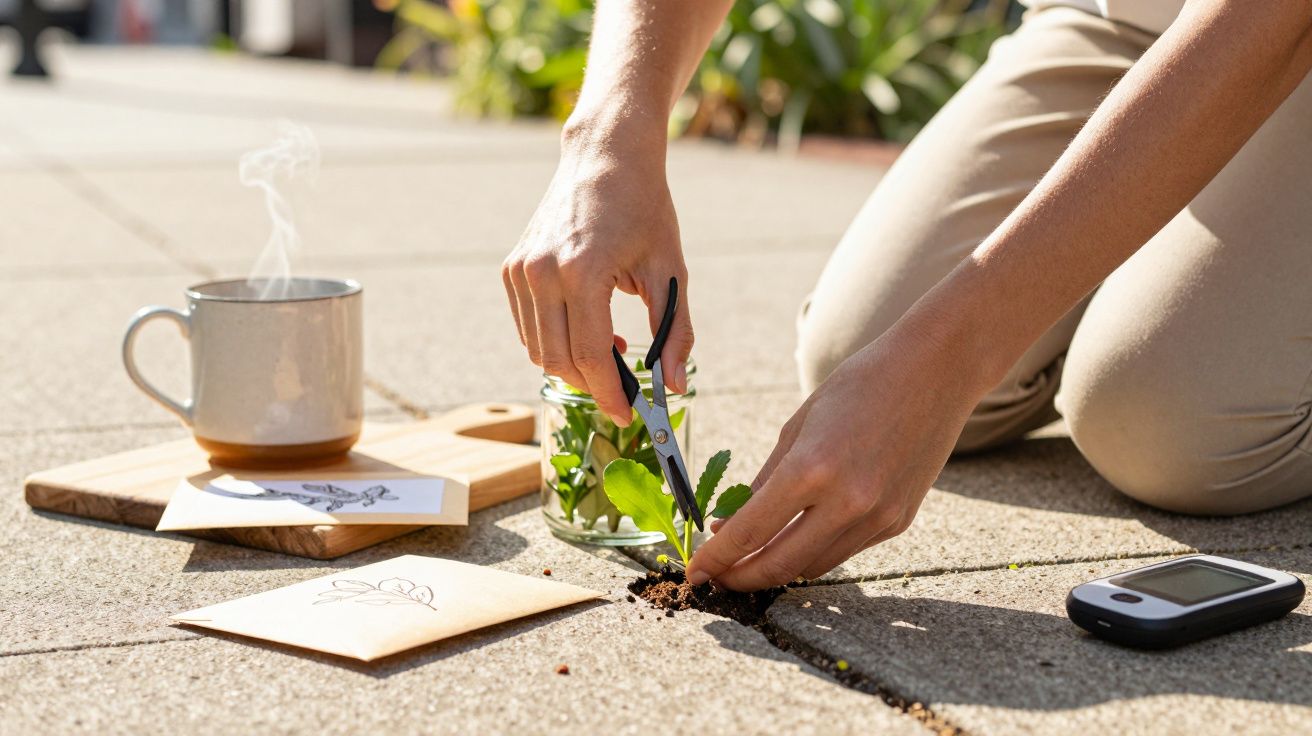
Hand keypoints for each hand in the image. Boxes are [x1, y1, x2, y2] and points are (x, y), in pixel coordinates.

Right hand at [502, 129, 693, 424]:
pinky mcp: (512, 269)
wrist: (605, 156)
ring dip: (574, 365)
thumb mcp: (671, 271)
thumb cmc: (645, 208)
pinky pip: (529, 328)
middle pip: (559, 360)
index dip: (610, 394)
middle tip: (625, 391)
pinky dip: (556, 342)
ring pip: (538, 350)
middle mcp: (541, 272)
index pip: (589, 356)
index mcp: (582, 271)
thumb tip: (677, 388)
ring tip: (612, 352)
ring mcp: (520, 271)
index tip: (630, 415)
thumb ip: (674, 332)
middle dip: (593, 386)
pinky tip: (591, 329)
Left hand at [686, 318, 983, 589]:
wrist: (937, 371)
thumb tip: (731, 524)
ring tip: (751, 561)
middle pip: (779, 564)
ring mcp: (878, 517)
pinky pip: (845, 551)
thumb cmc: (860, 384)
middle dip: (740, 578)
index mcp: (812, 468)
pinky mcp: (898, 522)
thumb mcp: (799, 424)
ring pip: (813, 567)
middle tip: (717, 579)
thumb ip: (766, 479)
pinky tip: (796, 540)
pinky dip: (814, 552)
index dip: (716, 559)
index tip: (695, 571)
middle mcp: (847, 501)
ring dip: (777, 570)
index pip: (749, 532)